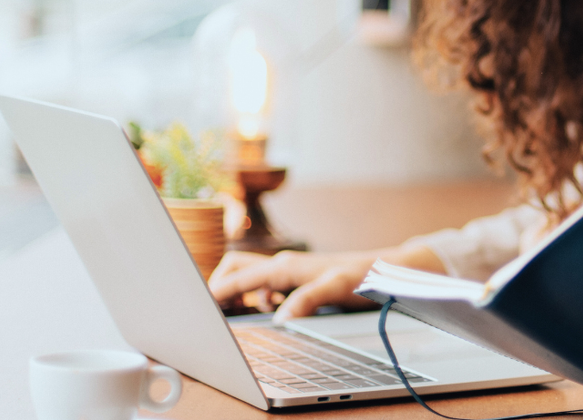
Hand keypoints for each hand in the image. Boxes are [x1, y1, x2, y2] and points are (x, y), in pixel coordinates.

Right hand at [209, 249, 382, 321]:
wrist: (387, 269)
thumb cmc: (364, 276)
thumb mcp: (337, 288)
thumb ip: (308, 300)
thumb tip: (281, 318)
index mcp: (285, 267)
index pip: (238, 278)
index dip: (215, 292)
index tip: (196, 305)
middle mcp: (283, 265)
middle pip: (235, 268)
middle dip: (219, 286)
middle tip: (212, 310)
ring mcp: (289, 271)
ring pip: (248, 276)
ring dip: (236, 291)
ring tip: (233, 313)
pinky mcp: (297, 279)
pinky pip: (264, 285)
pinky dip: (255, 296)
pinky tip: (267, 311)